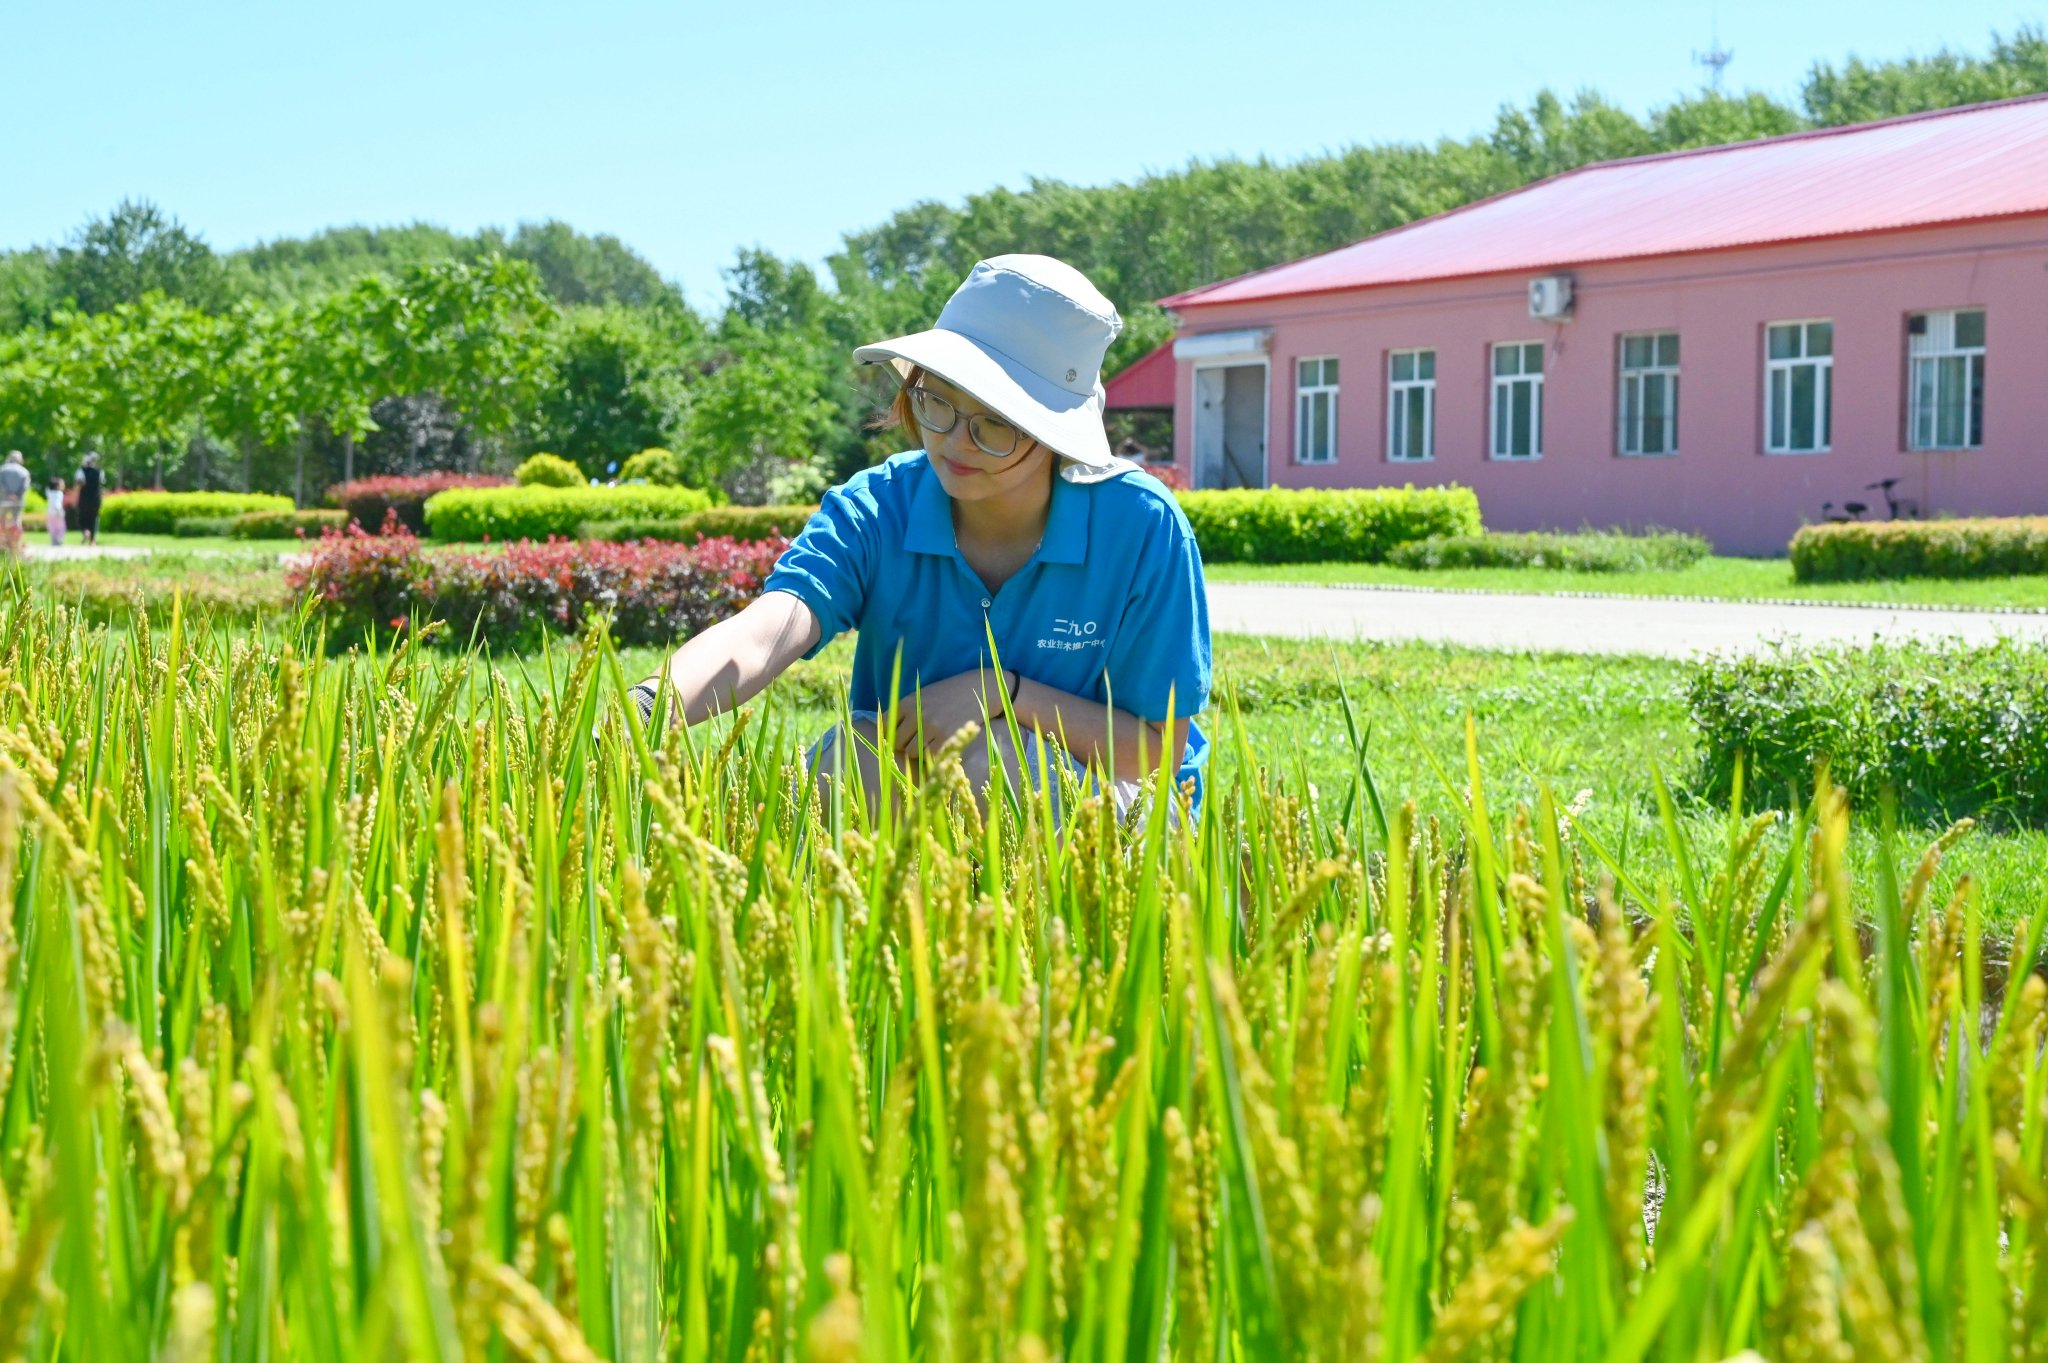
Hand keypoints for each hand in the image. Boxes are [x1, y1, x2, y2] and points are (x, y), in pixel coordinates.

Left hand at [891, 668, 1009, 760]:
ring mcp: (931, 728)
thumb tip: (882, 729)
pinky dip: (933, 755)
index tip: (901, 734)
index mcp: (907, 702)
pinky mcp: (946, 738)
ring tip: (932, 741)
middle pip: (897, 743)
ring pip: (912, 752)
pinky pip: (929, 757)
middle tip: (919, 740)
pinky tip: (942, 745)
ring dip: (919, 752)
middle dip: (905, 744)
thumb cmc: (948, 695)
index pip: (886, 725)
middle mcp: (916, 715)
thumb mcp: (922, 696)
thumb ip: (905, 711)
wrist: (978, 689)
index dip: (893, 732)